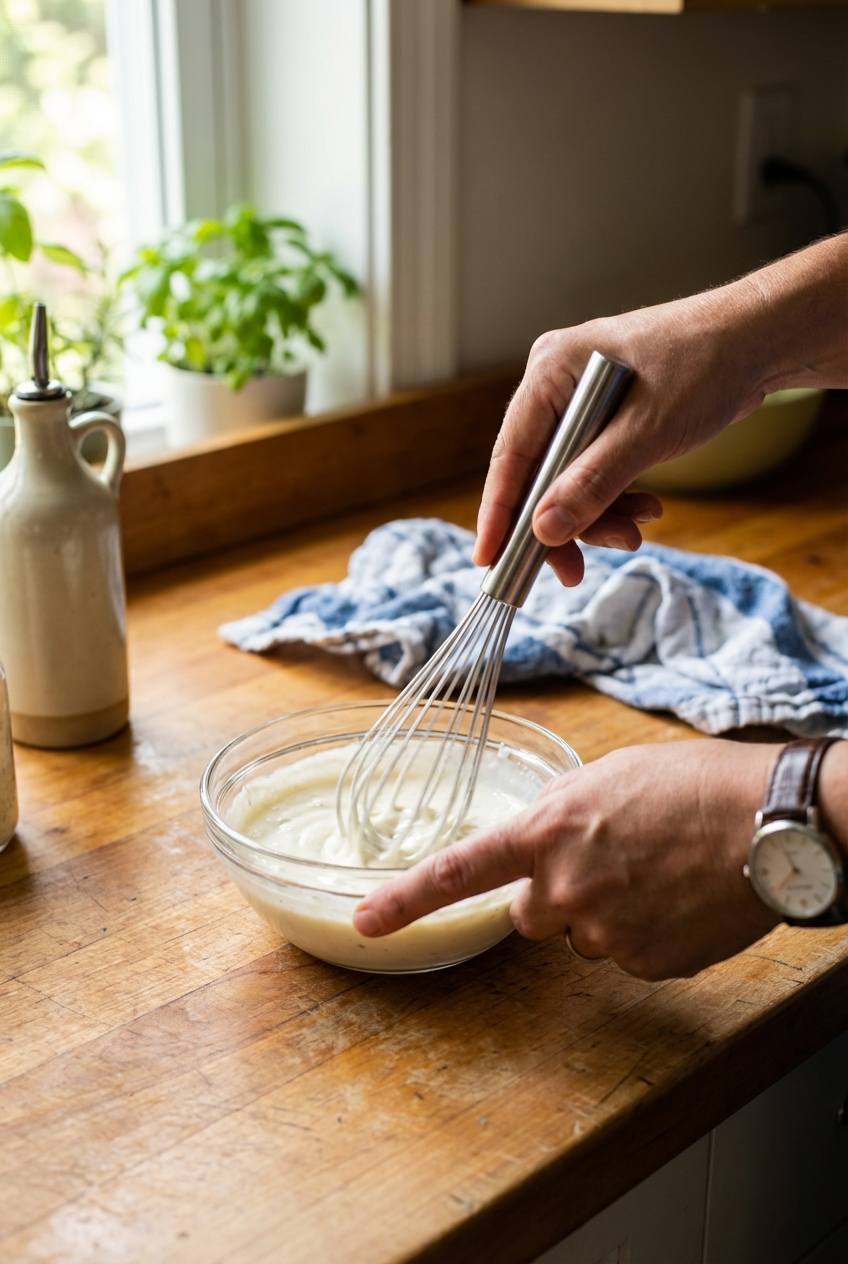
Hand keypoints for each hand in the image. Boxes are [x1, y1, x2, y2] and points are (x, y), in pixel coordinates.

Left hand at [353, 741, 782, 980]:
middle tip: (610, 863)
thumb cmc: (696, 783)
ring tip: (662, 873)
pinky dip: (651, 934)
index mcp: (547, 830)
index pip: (458, 872)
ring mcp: (605, 932)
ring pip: (585, 935)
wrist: (772, 823)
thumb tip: (552, 841)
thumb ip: (564, 814)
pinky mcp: (648, 964)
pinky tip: (683, 900)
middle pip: (529, 914)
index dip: (405, 900)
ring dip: (609, 913)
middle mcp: (564, 888)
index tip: (366, 923)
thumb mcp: (611, 776)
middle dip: (555, 896)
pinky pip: (631, 955)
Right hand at [475, 234, 847, 586]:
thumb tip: (544, 531)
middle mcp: (557, 385)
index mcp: (551, 371)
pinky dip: (615, 498)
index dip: (499, 513)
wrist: (760, 341)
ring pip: (568, 479)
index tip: (488, 563)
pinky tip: (646, 510)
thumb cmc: (705, 366)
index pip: (511, 454)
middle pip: (538, 474)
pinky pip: (594, 471)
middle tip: (577, 570)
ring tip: (634, 533)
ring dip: (597, 515)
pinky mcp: (607, 419)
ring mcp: (581, 402)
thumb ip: (592, 483)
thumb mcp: (646, 432)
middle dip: (563, 523)